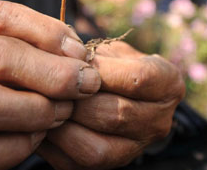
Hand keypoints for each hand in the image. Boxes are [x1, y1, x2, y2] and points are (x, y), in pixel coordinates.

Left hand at [37, 42, 185, 169]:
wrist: (122, 93)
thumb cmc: (114, 63)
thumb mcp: (113, 49)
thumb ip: (95, 55)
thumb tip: (63, 62)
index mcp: (168, 84)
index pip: (137, 79)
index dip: (101, 71)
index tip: (73, 61)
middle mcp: (159, 121)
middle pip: (115, 116)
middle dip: (76, 101)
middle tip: (48, 86)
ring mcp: (137, 148)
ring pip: (96, 150)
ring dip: (62, 127)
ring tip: (41, 107)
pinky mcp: (111, 165)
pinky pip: (77, 165)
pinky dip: (53, 147)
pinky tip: (38, 127)